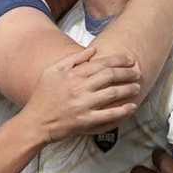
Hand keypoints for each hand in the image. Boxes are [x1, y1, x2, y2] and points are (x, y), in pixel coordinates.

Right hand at [24, 47, 142, 139]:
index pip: (101, 63)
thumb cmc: (42, 96)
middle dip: (127, 73)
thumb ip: (73, 59)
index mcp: (73, 74)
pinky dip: (122, 110)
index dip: (119, 60)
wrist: (35, 122)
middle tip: (137, 73)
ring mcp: (84, 105)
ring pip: (112, 93)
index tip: (130, 60)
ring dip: (128, 89)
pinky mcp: (86, 121)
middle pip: (110, 76)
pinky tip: (131, 107)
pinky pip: (109, 115)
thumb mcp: (52, 71)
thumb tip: (93, 50)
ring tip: (137, 87)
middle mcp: (80, 88)